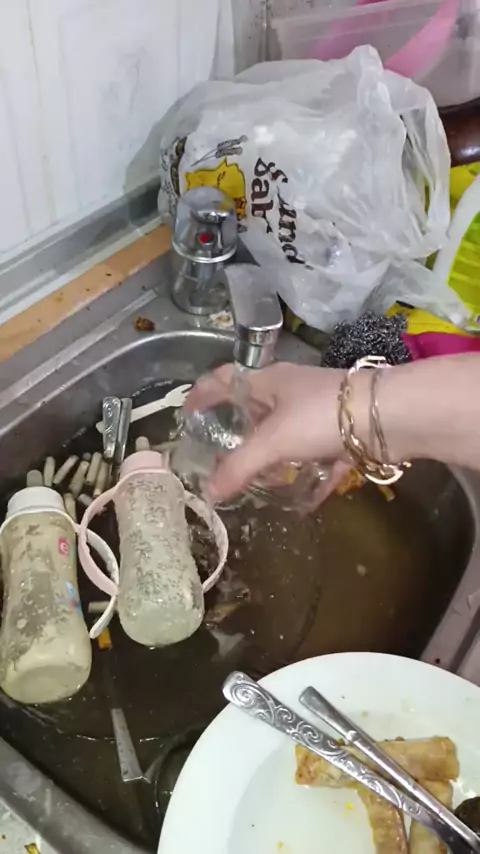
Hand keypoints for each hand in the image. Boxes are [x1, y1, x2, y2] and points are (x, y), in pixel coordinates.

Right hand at [186, 362, 349, 503]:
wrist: (389, 417)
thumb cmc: (320, 416)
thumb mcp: (272, 442)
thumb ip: (239, 468)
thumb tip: (208, 494)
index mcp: (269, 381)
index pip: (225, 379)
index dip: (202, 393)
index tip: (186, 414)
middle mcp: (292, 393)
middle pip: (257, 409)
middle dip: (240, 433)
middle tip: (222, 458)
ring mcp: (319, 412)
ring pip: (288, 435)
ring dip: (275, 457)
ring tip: (260, 482)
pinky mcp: (344, 434)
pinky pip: (319, 458)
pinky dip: (311, 477)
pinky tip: (304, 500)